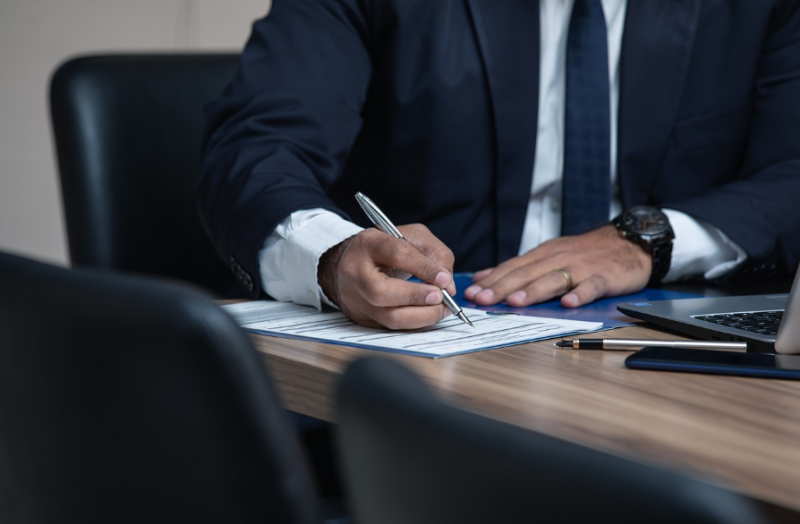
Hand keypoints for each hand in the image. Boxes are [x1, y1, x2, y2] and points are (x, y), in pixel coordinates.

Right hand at [318, 224, 455, 328]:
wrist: (354, 263)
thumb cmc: (388, 249)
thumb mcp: (413, 237)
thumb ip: (435, 254)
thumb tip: (448, 285)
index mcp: (368, 244)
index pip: (396, 254)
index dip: (424, 268)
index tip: (445, 279)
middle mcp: (355, 272)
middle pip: (382, 292)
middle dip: (417, 297)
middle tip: (440, 297)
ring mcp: (355, 298)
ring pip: (388, 317)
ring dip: (421, 316)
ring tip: (441, 309)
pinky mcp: (362, 317)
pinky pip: (392, 327)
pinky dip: (415, 323)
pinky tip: (428, 315)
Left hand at [464, 225, 651, 307]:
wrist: (629, 241)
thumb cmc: (586, 252)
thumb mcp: (549, 254)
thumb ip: (518, 267)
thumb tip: (483, 277)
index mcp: (543, 254)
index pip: (513, 267)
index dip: (492, 280)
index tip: (472, 293)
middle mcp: (558, 258)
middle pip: (527, 273)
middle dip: (503, 287)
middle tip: (484, 299)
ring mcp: (581, 267)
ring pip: (554, 279)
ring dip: (534, 291)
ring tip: (516, 301)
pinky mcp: (604, 276)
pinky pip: (591, 286)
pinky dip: (581, 294)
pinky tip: (569, 303)